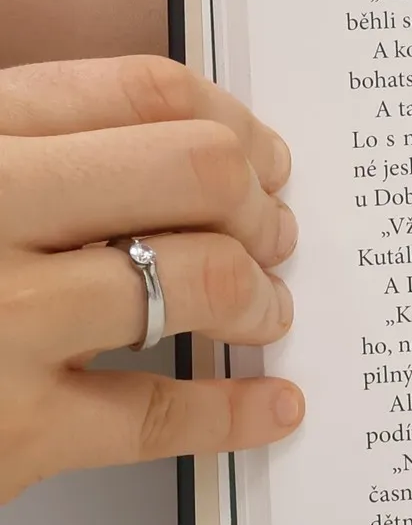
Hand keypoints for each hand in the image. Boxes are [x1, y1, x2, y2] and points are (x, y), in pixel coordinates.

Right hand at [0, 57, 302, 504]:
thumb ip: (23, 149)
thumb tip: (174, 153)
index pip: (137, 91)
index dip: (230, 119)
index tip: (260, 151)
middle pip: (194, 170)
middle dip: (256, 201)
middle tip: (273, 231)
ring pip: (195, 277)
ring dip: (257, 294)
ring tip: (265, 310)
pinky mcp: (10, 434)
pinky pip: (159, 413)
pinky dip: (234, 412)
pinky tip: (270, 406)